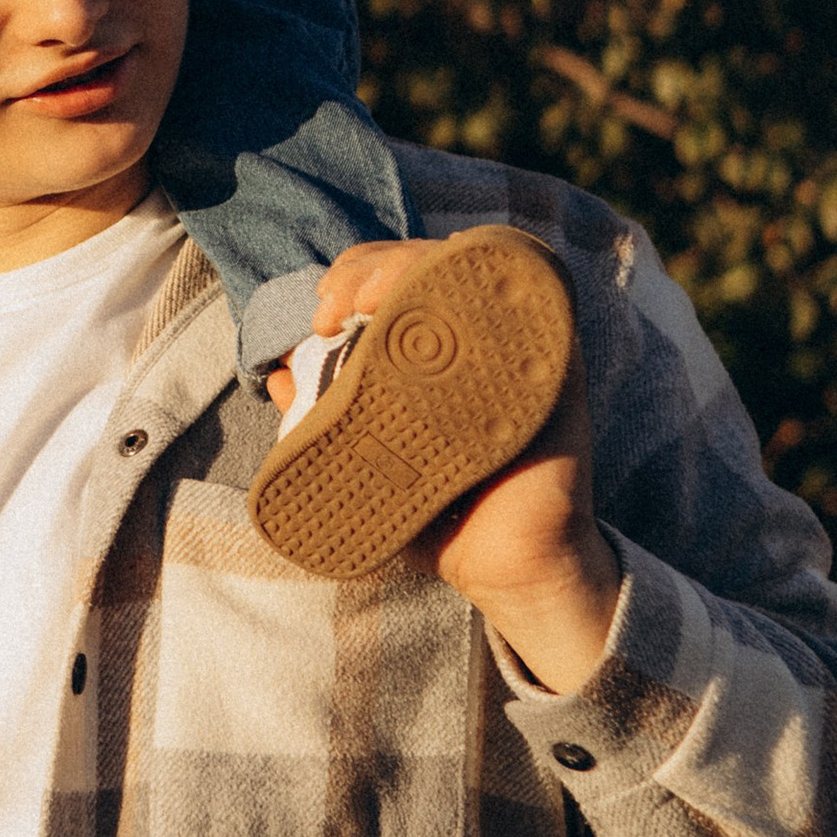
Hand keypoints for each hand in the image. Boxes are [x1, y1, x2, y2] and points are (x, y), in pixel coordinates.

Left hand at [288, 240, 619, 695]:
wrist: (508, 573)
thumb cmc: (439, 517)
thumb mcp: (368, 463)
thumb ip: (324, 420)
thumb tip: (280, 374)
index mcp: (437, 356)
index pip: (395, 283)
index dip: (353, 279)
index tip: (317, 316)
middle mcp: (480, 342)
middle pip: (428, 263)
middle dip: (371, 266)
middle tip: (333, 306)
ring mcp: (519, 349)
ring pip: (472, 269)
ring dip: (415, 264)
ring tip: (368, 299)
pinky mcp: (557, 368)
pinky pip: (539, 302)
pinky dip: (491, 282)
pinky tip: (442, 288)